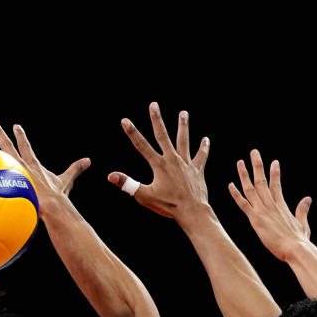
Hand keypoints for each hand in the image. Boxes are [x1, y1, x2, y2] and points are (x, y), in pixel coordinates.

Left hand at [0, 120, 88, 217]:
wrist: (49, 205)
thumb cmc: (57, 196)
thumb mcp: (66, 181)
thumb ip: (75, 170)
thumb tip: (88, 161)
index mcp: (32, 164)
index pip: (25, 146)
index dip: (21, 136)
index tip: (15, 126)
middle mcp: (19, 165)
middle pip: (6, 145)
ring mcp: (10, 173)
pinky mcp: (3, 182)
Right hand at [108, 102, 209, 219]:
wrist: (192, 211)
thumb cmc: (168, 206)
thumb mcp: (144, 196)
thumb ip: (127, 184)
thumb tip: (110, 176)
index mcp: (159, 165)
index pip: (141, 145)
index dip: (132, 132)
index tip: (125, 120)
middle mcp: (172, 160)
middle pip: (163, 135)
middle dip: (157, 119)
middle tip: (154, 105)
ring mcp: (186, 163)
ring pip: (184, 140)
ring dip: (183, 126)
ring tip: (184, 113)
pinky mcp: (197, 170)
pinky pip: (201, 156)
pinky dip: (203, 148)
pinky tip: (206, 139)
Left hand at [228, 150, 311, 261]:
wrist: (295, 248)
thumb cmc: (299, 240)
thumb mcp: (302, 222)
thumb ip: (302, 210)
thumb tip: (308, 198)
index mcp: (281, 205)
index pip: (276, 184)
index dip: (275, 173)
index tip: (274, 162)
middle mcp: (271, 204)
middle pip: (262, 181)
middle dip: (258, 165)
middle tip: (254, 152)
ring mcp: (262, 210)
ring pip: (251, 189)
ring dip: (244, 175)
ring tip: (240, 162)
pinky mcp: (255, 219)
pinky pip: (243, 204)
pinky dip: (236, 194)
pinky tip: (230, 185)